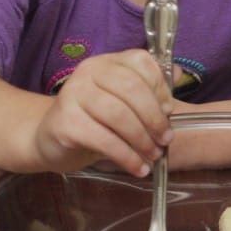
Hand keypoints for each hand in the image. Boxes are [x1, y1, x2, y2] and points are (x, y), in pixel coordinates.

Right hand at [32, 50, 173, 175]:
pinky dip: (127, 156)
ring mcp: (73, 95)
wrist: (49, 139)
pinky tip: (138, 168)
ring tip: (154, 155)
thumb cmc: (94, 119)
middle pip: (132, 89)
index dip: (160, 87)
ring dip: (142, 140)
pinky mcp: (66, 122)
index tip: (169, 111)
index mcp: (107, 62)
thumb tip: (181, 76)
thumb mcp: (123, 101)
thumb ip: (149, 89)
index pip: (141, 63)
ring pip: (119, 116)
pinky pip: (104, 140)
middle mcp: (88, 72)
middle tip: (166, 139)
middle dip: (154, 118)